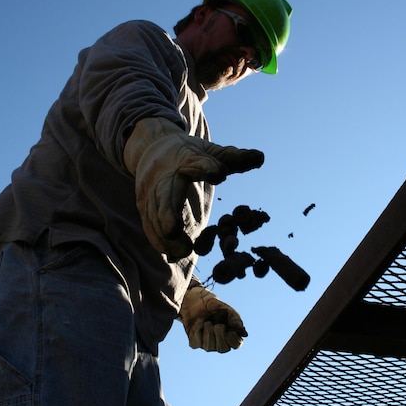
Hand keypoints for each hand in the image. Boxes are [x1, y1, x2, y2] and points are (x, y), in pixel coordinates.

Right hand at [124, 118, 263, 260]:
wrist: (154, 151)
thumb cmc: (188, 154)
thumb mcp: (210, 151)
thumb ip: (233, 158)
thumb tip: (260, 157)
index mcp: (185, 159)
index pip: (195, 162)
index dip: (206, 167)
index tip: (220, 173)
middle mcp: (165, 176)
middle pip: (165, 192)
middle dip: (168, 211)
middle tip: (174, 229)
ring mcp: (152, 193)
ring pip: (154, 214)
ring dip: (164, 234)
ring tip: (183, 250)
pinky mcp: (145, 207)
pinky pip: (149, 225)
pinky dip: (159, 240)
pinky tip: (172, 254)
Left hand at [178, 285, 247, 352]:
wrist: (196, 300)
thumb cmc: (214, 306)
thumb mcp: (227, 310)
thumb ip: (236, 321)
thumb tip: (245, 334)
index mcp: (230, 334)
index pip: (236, 345)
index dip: (234, 340)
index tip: (231, 331)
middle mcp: (219, 342)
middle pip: (223, 349)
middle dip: (220, 336)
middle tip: (218, 325)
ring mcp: (207, 344)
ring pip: (209, 347)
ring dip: (208, 331)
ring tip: (207, 321)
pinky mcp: (195, 342)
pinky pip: (196, 343)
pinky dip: (197, 330)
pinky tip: (199, 322)